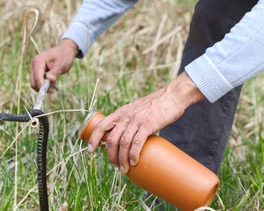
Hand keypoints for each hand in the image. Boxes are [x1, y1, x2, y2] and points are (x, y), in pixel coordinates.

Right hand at [30, 39, 77, 91]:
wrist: (65, 50)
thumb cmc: (64, 56)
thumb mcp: (61, 64)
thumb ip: (54, 72)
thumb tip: (48, 80)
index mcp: (38, 61)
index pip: (37, 77)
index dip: (42, 86)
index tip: (51, 91)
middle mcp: (34, 64)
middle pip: (33, 82)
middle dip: (42, 88)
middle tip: (53, 90)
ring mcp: (35, 68)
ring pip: (35, 83)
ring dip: (44, 86)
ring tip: (54, 83)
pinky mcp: (38, 71)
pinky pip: (38, 81)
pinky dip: (44, 84)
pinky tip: (52, 80)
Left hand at [87, 72, 204, 172]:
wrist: (173, 96)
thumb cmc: (158, 105)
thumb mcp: (138, 108)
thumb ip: (131, 119)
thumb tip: (129, 137)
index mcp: (122, 111)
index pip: (102, 124)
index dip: (94, 138)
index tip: (90, 150)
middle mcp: (126, 115)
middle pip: (111, 139)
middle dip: (111, 156)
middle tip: (116, 166)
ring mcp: (137, 120)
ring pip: (123, 143)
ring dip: (122, 159)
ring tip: (125, 168)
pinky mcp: (148, 124)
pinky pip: (136, 142)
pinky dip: (133, 154)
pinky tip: (134, 161)